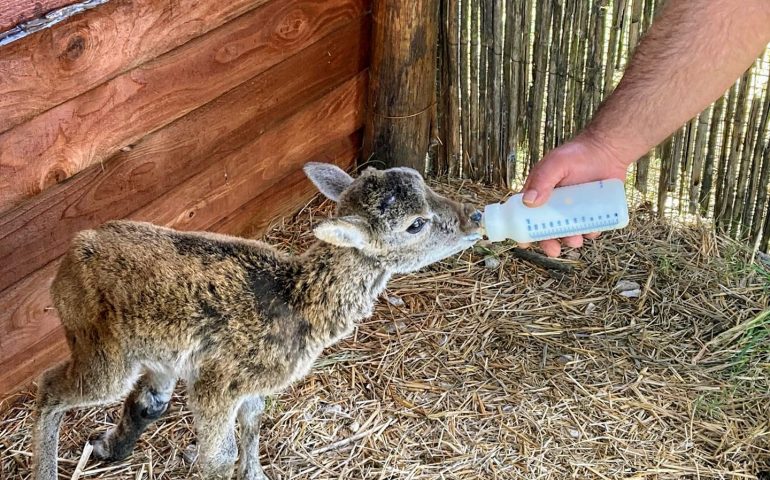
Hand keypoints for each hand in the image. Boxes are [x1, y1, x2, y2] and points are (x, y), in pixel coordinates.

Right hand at [519, 133, 632, 256]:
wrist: (608, 150)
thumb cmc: (577, 154)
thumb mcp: (555, 165)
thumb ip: (542, 181)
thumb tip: (528, 202)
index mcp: (540, 193)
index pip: (527, 214)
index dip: (524, 229)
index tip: (525, 243)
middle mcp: (554, 203)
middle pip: (547, 228)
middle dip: (549, 242)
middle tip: (554, 251)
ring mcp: (573, 209)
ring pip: (569, 231)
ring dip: (570, 240)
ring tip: (577, 240)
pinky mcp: (591, 211)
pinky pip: (589, 228)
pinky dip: (590, 232)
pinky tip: (594, 229)